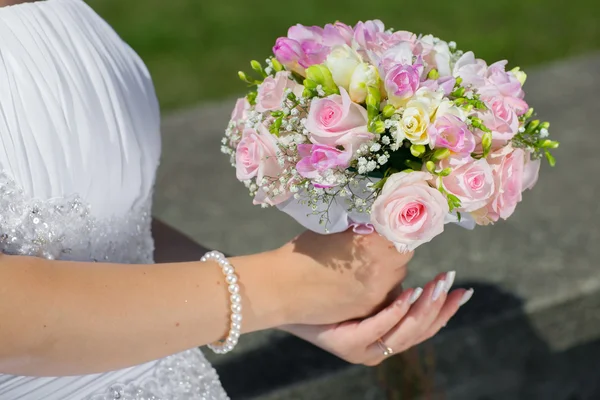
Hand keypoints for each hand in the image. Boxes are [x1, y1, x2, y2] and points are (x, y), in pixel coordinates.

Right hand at [273, 229, 412, 325]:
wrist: (282, 287)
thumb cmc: (304, 252)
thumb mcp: (336, 229)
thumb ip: (365, 226)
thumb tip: (384, 219)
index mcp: (374, 242)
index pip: (404, 231)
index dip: (397, 228)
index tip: (390, 226)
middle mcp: (382, 268)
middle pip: (405, 254)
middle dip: (394, 249)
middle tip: (376, 245)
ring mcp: (377, 291)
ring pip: (399, 277)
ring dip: (389, 269)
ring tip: (365, 264)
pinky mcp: (369, 309)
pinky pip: (387, 295)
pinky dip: (380, 287)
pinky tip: (360, 281)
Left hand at [280, 272, 473, 365]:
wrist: (282, 291)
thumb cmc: (321, 281)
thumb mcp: (362, 280)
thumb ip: (386, 277)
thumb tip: (409, 247)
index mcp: (385, 332)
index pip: (425, 324)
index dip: (446, 309)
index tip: (463, 289)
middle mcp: (378, 346)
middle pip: (421, 331)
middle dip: (440, 306)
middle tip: (452, 282)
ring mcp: (363, 349)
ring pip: (404, 332)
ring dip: (424, 308)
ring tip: (435, 285)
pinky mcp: (348, 345)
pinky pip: (378, 329)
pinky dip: (396, 312)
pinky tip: (408, 293)